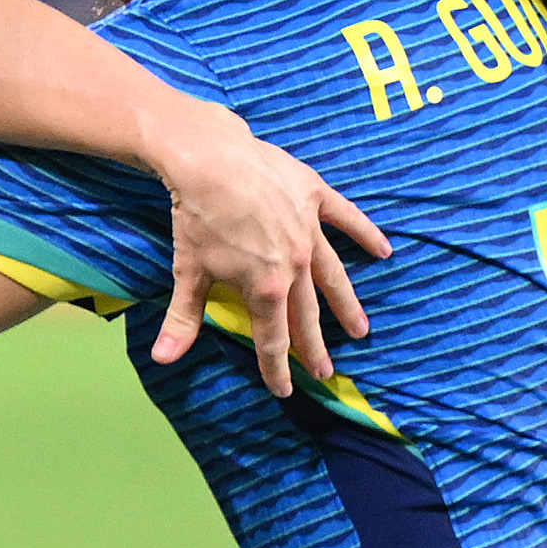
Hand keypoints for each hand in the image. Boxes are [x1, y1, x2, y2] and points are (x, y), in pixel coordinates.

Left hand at [147, 106, 383, 394]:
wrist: (209, 157)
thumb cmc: (196, 216)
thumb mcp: (188, 271)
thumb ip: (182, 319)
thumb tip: (163, 359)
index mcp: (266, 288)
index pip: (273, 339)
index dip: (276, 368)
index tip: (283, 390)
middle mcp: (295, 265)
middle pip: (307, 315)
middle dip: (314, 348)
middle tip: (326, 372)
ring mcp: (309, 231)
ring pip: (334, 276)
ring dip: (347, 306)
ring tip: (360, 330)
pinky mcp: (314, 197)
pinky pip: (346, 219)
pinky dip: (366, 234)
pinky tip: (384, 250)